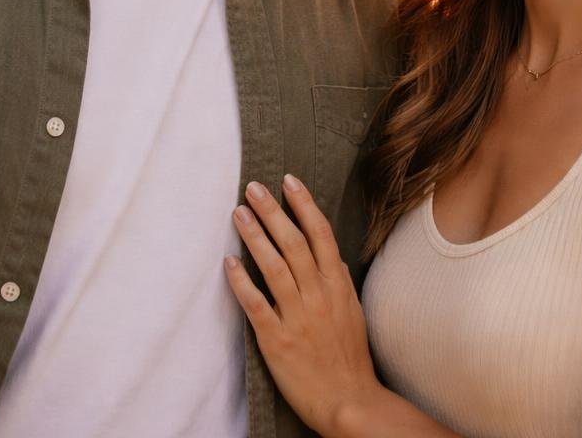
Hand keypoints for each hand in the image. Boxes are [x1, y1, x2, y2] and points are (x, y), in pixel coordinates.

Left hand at [225, 174, 383, 436]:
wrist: (349, 400)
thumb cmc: (350, 358)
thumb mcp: (353, 313)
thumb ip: (340, 282)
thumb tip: (331, 256)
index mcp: (337, 286)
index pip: (320, 234)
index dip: (304, 205)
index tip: (289, 181)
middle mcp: (318, 295)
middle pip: (294, 242)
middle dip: (273, 211)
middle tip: (254, 188)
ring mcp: (297, 316)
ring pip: (274, 266)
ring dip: (255, 236)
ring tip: (239, 213)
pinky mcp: (277, 339)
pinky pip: (256, 303)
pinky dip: (241, 281)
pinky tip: (229, 262)